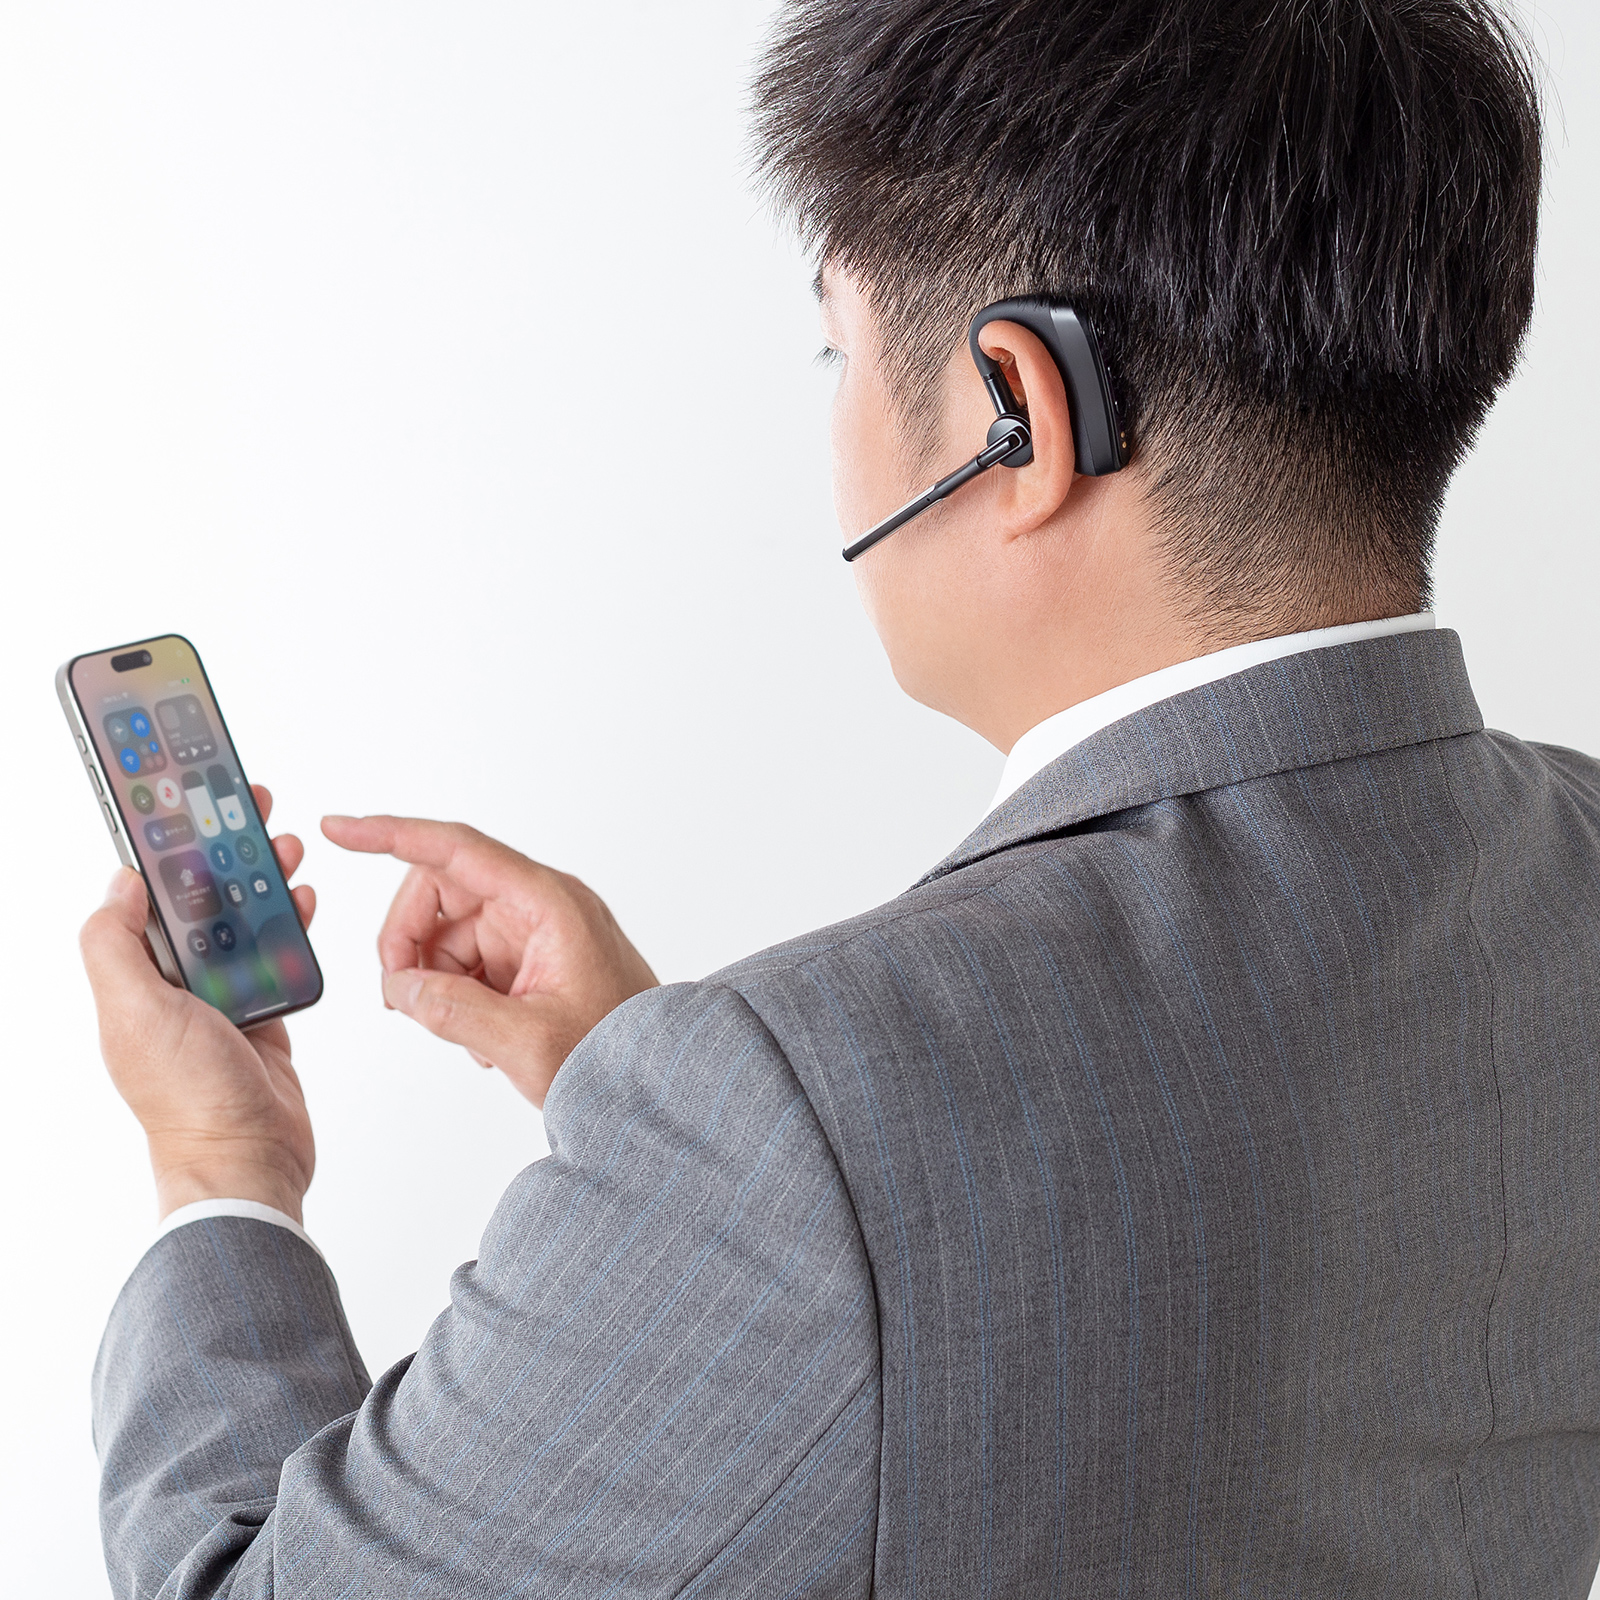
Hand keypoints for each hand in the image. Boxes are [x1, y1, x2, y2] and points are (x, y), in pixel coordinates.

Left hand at [80, 786, 317, 1221]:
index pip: (148, 890)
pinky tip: (302, 898)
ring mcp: (222, 999)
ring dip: (263, 879)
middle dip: (223, 848)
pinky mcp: (265, 1014)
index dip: (164, 841)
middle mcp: (175, 984)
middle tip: (246, 805)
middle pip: (201, 897)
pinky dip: (291, 923)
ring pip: (243, 919)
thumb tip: (120, 882)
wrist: (246, 1160)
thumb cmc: (187, 1097)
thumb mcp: (134, 1010)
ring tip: (284, 844)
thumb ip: (116, 944)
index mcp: (136, 976)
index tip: (182, 798)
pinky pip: (278, 954)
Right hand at [321, 815, 656, 1106]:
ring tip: (466, 1033)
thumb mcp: (528, 1042)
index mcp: (547, 903)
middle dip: (409, 942)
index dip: (392, 835)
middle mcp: (540, 906)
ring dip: (435, 980)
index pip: (456, 850)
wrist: (659, 1084)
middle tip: (402, 996)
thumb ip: (455, 1012)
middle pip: (441, 893)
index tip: (339, 829)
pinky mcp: (529, 961)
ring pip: (447, 934)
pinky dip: (456, 997)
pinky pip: (467, 962)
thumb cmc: (620, 1055)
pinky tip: (483, 1037)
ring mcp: (534, 933)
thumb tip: (400, 988)